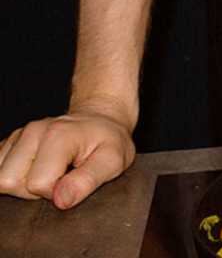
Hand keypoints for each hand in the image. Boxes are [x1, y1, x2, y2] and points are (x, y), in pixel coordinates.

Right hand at [0, 106, 135, 208]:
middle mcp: (33, 131)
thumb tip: (61, 201)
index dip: (56, 192)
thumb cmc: (108, 141)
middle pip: (8, 181)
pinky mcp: (11, 142)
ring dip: (20, 185)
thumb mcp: (113, 161)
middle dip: (32, 191)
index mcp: (58, 135)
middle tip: (59, 179)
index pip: (37, 184)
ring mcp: (20, 135)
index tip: (73, 181)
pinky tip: (36, 169)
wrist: (101, 119)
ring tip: (48, 174)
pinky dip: (13, 176)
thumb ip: (88, 181)